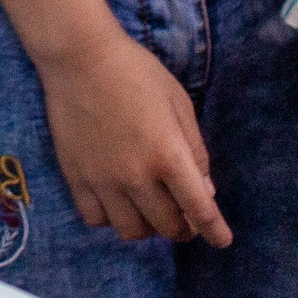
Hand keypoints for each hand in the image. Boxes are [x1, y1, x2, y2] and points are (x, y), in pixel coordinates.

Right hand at [37, 30, 232, 245]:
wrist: (80, 56)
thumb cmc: (136, 72)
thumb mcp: (179, 103)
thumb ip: (195, 150)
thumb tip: (205, 191)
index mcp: (168, 155)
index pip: (200, 210)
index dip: (215, 231)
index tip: (222, 240)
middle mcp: (137, 175)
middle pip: (167, 227)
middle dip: (183, 227)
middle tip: (183, 215)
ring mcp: (103, 180)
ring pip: (131, 230)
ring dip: (147, 226)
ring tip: (149, 208)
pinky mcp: (76, 177)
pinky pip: (95, 219)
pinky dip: (110, 217)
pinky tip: (116, 199)